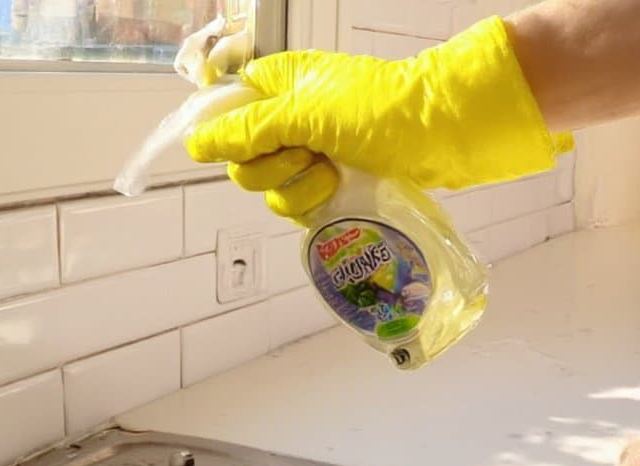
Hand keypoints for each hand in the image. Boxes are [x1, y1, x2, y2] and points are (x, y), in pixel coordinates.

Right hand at [185, 16, 572, 218]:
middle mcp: (288, 118)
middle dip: (269, 166)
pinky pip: (297, 206)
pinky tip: (339, 189)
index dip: (224, 134)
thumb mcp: (306, 113)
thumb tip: (195, 143)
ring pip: (268, 189)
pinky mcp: (330, 184)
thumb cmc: (380, 109)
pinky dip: (314, 203)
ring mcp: (310, 153)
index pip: (225, 110)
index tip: (239, 148)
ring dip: (297, 187)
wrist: (444, 132)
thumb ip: (247, 130)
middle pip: (242, 158)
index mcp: (277, 85)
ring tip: (332, 172)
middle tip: (304, 153)